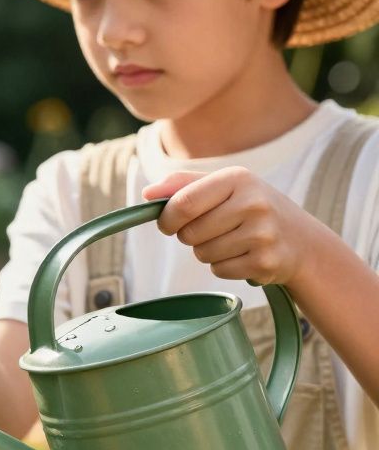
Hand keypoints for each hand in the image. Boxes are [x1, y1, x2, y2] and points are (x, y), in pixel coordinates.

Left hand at [141, 166, 324, 285]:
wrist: (301, 240)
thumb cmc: (250, 208)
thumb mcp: (223, 186)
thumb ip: (182, 185)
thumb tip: (147, 194)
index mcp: (237, 179)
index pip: (183, 203)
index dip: (167, 218)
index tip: (168, 224)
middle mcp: (254, 204)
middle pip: (190, 233)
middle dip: (189, 237)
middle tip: (210, 231)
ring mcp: (263, 234)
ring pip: (203, 254)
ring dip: (207, 252)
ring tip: (231, 241)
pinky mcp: (266, 263)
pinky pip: (219, 270)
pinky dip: (223, 267)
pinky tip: (243, 255)